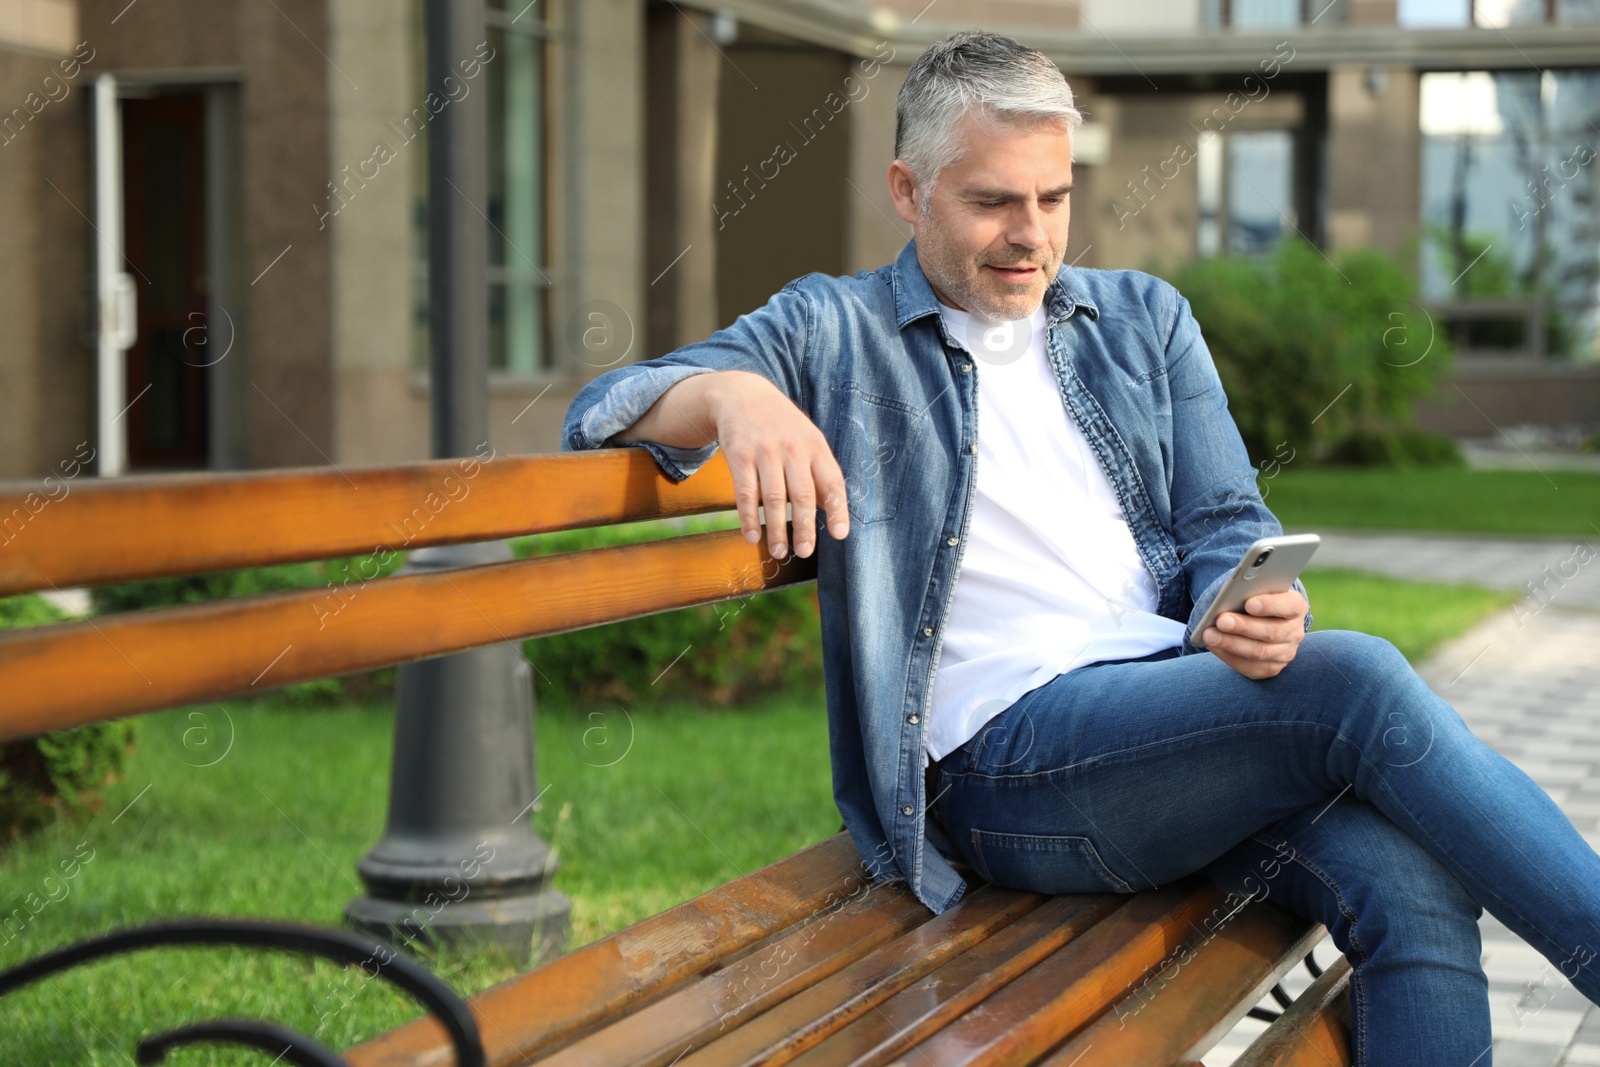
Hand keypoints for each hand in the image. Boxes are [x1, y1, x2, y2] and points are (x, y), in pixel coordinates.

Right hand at [707, 371, 849, 559]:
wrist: (742, 396)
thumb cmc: (782, 427)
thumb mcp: (808, 440)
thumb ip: (820, 473)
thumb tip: (833, 512)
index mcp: (816, 446)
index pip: (832, 482)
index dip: (838, 510)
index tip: (840, 535)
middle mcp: (793, 448)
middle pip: (802, 495)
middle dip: (805, 527)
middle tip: (806, 551)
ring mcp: (765, 451)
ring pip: (772, 498)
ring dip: (776, 529)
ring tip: (780, 552)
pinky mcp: (739, 455)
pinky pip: (744, 493)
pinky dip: (748, 519)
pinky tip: (752, 537)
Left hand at [1201, 589, 1306, 679]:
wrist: (1261, 621)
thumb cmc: (1254, 600)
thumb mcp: (1254, 591)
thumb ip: (1247, 591)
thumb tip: (1227, 598)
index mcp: (1296, 606)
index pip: (1289, 605)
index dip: (1270, 604)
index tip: (1249, 603)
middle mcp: (1294, 632)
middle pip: (1272, 631)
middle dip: (1244, 626)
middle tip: (1222, 620)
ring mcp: (1285, 653)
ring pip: (1259, 652)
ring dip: (1232, 643)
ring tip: (1210, 635)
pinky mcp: (1270, 668)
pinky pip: (1249, 666)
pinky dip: (1228, 655)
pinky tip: (1213, 646)